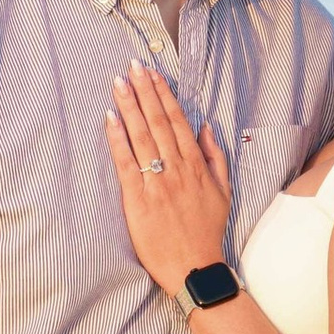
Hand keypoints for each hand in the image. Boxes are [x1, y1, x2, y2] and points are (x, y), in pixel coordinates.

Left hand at [105, 63, 233, 296]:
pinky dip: (117, 139)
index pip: (177, 122)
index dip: (164, 95)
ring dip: (129, 106)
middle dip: (144, 91)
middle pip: (157, 122)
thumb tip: (206, 128)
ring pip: (141, 136)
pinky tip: (110, 118)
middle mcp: (177, 169)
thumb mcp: (223, 193)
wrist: (195, 268)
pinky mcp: (137, 199)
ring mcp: (157, 183)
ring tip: (119, 83)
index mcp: (196, 166)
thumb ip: (216, 158)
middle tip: (133, 66)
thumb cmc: (206, 232)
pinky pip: (126, 162)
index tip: (153, 74)